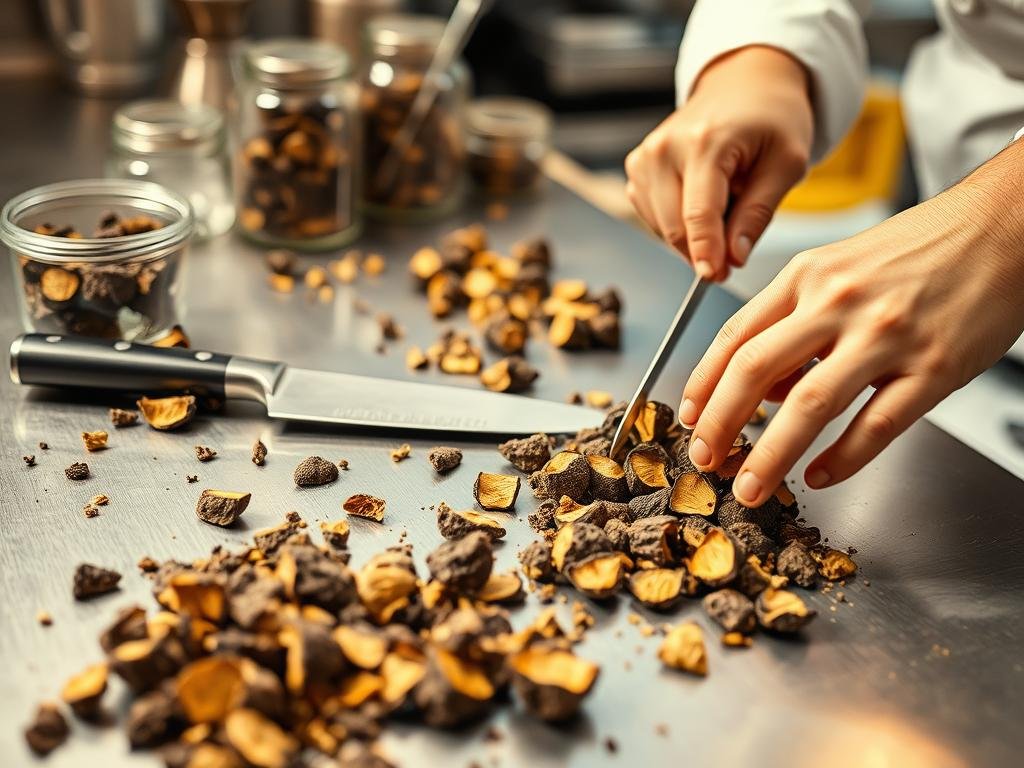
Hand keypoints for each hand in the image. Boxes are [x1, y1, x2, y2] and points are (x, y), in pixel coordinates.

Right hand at [625, 45, 812, 280]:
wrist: (746, 83)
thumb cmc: (772, 119)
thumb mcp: (787, 164)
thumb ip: (758, 214)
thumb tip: (733, 259)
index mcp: (705, 141)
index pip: (699, 214)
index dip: (707, 253)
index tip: (716, 278)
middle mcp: (665, 147)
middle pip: (674, 226)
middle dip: (702, 250)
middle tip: (733, 255)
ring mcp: (646, 155)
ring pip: (660, 226)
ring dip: (691, 235)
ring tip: (725, 207)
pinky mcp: (637, 165)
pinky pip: (650, 215)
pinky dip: (675, 222)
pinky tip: (700, 204)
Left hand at [679, 145, 1023, 506]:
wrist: (1003, 225)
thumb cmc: (917, 251)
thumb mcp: (838, 267)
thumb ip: (793, 320)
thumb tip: (759, 387)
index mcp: (808, 275)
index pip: (735, 337)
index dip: (703, 384)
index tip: (689, 418)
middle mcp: (839, 302)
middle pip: (755, 371)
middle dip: (720, 425)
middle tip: (704, 461)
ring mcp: (887, 335)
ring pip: (809, 404)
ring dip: (770, 454)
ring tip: (749, 487)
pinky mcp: (935, 367)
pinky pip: (877, 426)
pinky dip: (842, 459)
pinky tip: (819, 476)